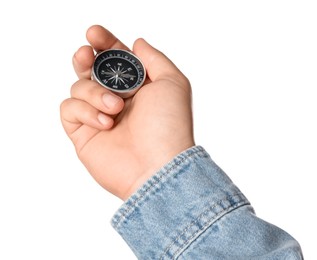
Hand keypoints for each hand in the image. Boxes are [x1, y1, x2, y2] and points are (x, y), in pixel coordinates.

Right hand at [60, 25, 194, 199]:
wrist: (157, 167)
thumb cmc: (169, 127)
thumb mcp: (172, 83)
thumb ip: (154, 59)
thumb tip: (137, 44)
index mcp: (137, 87)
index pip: (114, 58)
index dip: (104, 43)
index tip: (95, 34)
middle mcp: (116, 99)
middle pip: (90, 69)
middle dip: (86, 57)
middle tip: (87, 55)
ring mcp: (98, 116)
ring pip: (78, 86)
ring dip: (95, 92)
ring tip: (116, 108)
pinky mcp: (83, 133)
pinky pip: (69, 109)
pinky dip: (85, 110)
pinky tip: (106, 123)